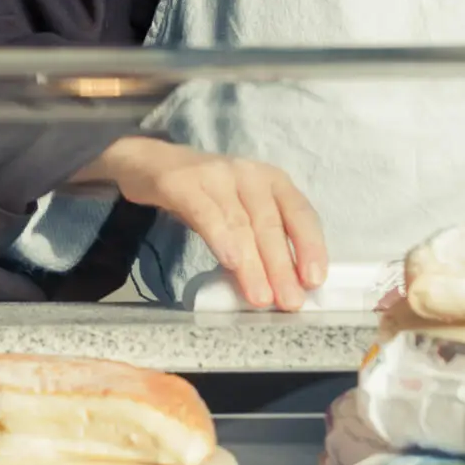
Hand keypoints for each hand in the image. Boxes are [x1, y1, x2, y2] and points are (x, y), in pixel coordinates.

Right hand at [73, 136, 327, 310]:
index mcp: (271, 180)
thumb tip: (283, 287)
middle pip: (270, 223)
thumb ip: (261, 239)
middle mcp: (248, 173)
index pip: (299, 213)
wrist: (149, 162)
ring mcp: (215, 175)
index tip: (314, 281)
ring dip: (253, 263)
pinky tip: (230, 263)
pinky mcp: (182, 182)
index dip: (310, 246)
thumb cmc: (206, 194)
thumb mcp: (241, 208)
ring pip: (240, 223)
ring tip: (261, 297)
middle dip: (282, 266)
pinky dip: (221, 238)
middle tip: (289, 302)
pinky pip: (206, 213)